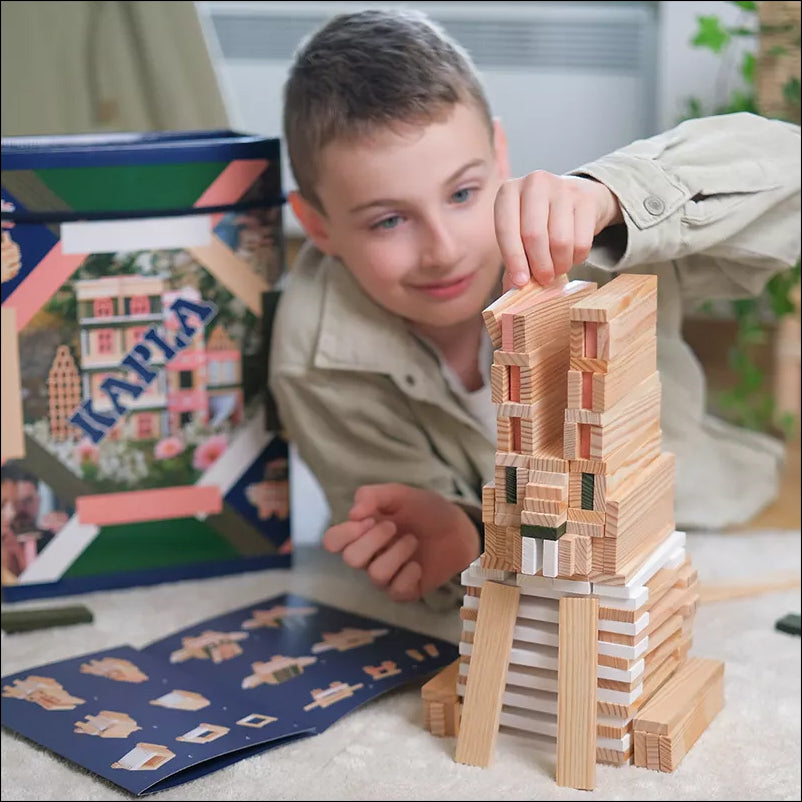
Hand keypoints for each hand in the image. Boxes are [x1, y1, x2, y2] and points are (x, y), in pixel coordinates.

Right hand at [322, 483, 480, 602]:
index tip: (368, 520)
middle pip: (350, 559)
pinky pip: (395, 590)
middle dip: (374, 540)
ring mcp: (385, 575)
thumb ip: (373, 495)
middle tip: (393, 526)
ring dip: (397, 553)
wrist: (458, 528)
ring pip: (375, 574)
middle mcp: (368, 556)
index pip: (332, 541)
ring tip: (413, 541)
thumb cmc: (425, 510)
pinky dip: (408, 574)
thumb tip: (352, 513)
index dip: (344, 533)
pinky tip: (418, 564)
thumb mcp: (399, 494)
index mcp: (361, 532)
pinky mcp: (404, 590)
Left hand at [494, 172, 622, 287]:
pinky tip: (572, 255)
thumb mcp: (518, 237)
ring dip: (560, 264)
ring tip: (558, 267)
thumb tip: (512, 291)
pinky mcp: (586, 199)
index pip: (506, 230)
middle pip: (534, 236)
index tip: (520, 283)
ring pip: (560, 241)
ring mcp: (562, 187)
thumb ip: (512, 263)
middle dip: (539, 266)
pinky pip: (582, 242)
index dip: (513, 260)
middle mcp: (534, 182)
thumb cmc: (538, 223)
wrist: (574, 198)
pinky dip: (577, 258)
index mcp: (508, 191)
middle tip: (544, 279)